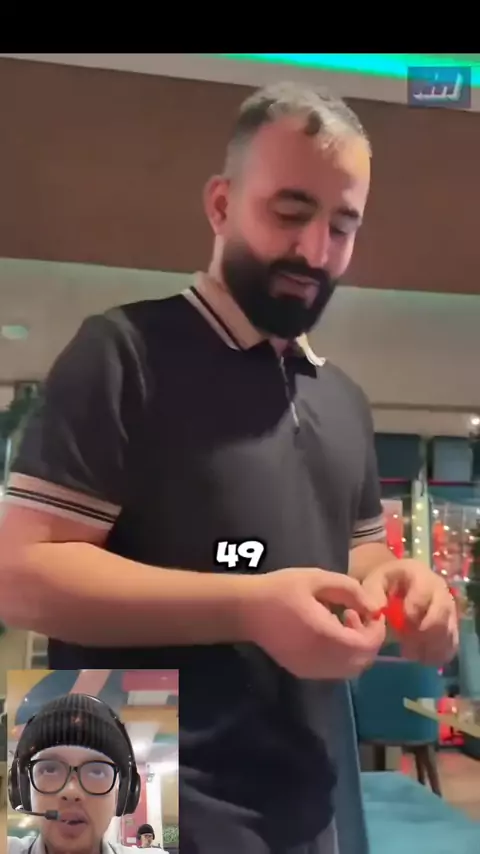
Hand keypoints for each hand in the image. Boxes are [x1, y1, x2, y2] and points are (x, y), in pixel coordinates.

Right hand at [243, 568, 385, 679]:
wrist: (246, 610)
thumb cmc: (281, 590)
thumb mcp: (317, 579)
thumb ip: (349, 590)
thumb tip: (373, 607)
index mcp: (325, 636)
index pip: (366, 645)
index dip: (377, 631)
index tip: (373, 612)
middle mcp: (321, 659)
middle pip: (362, 661)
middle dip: (368, 639)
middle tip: (358, 615)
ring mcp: (311, 670)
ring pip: (350, 669)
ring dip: (356, 649)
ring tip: (343, 622)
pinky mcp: (303, 672)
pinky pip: (334, 671)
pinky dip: (342, 656)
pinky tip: (329, 634)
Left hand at [362, 559, 458, 665]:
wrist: (396, 583)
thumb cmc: (384, 584)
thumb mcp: (372, 583)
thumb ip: (372, 595)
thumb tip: (376, 612)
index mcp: (420, 575)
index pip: (423, 594)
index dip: (411, 613)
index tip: (398, 626)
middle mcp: (439, 589)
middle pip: (441, 615)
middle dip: (423, 635)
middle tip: (406, 647)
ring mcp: (448, 607)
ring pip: (448, 631)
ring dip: (431, 647)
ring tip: (411, 654)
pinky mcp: (451, 624)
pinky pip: (452, 642)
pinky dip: (438, 654)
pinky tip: (422, 658)